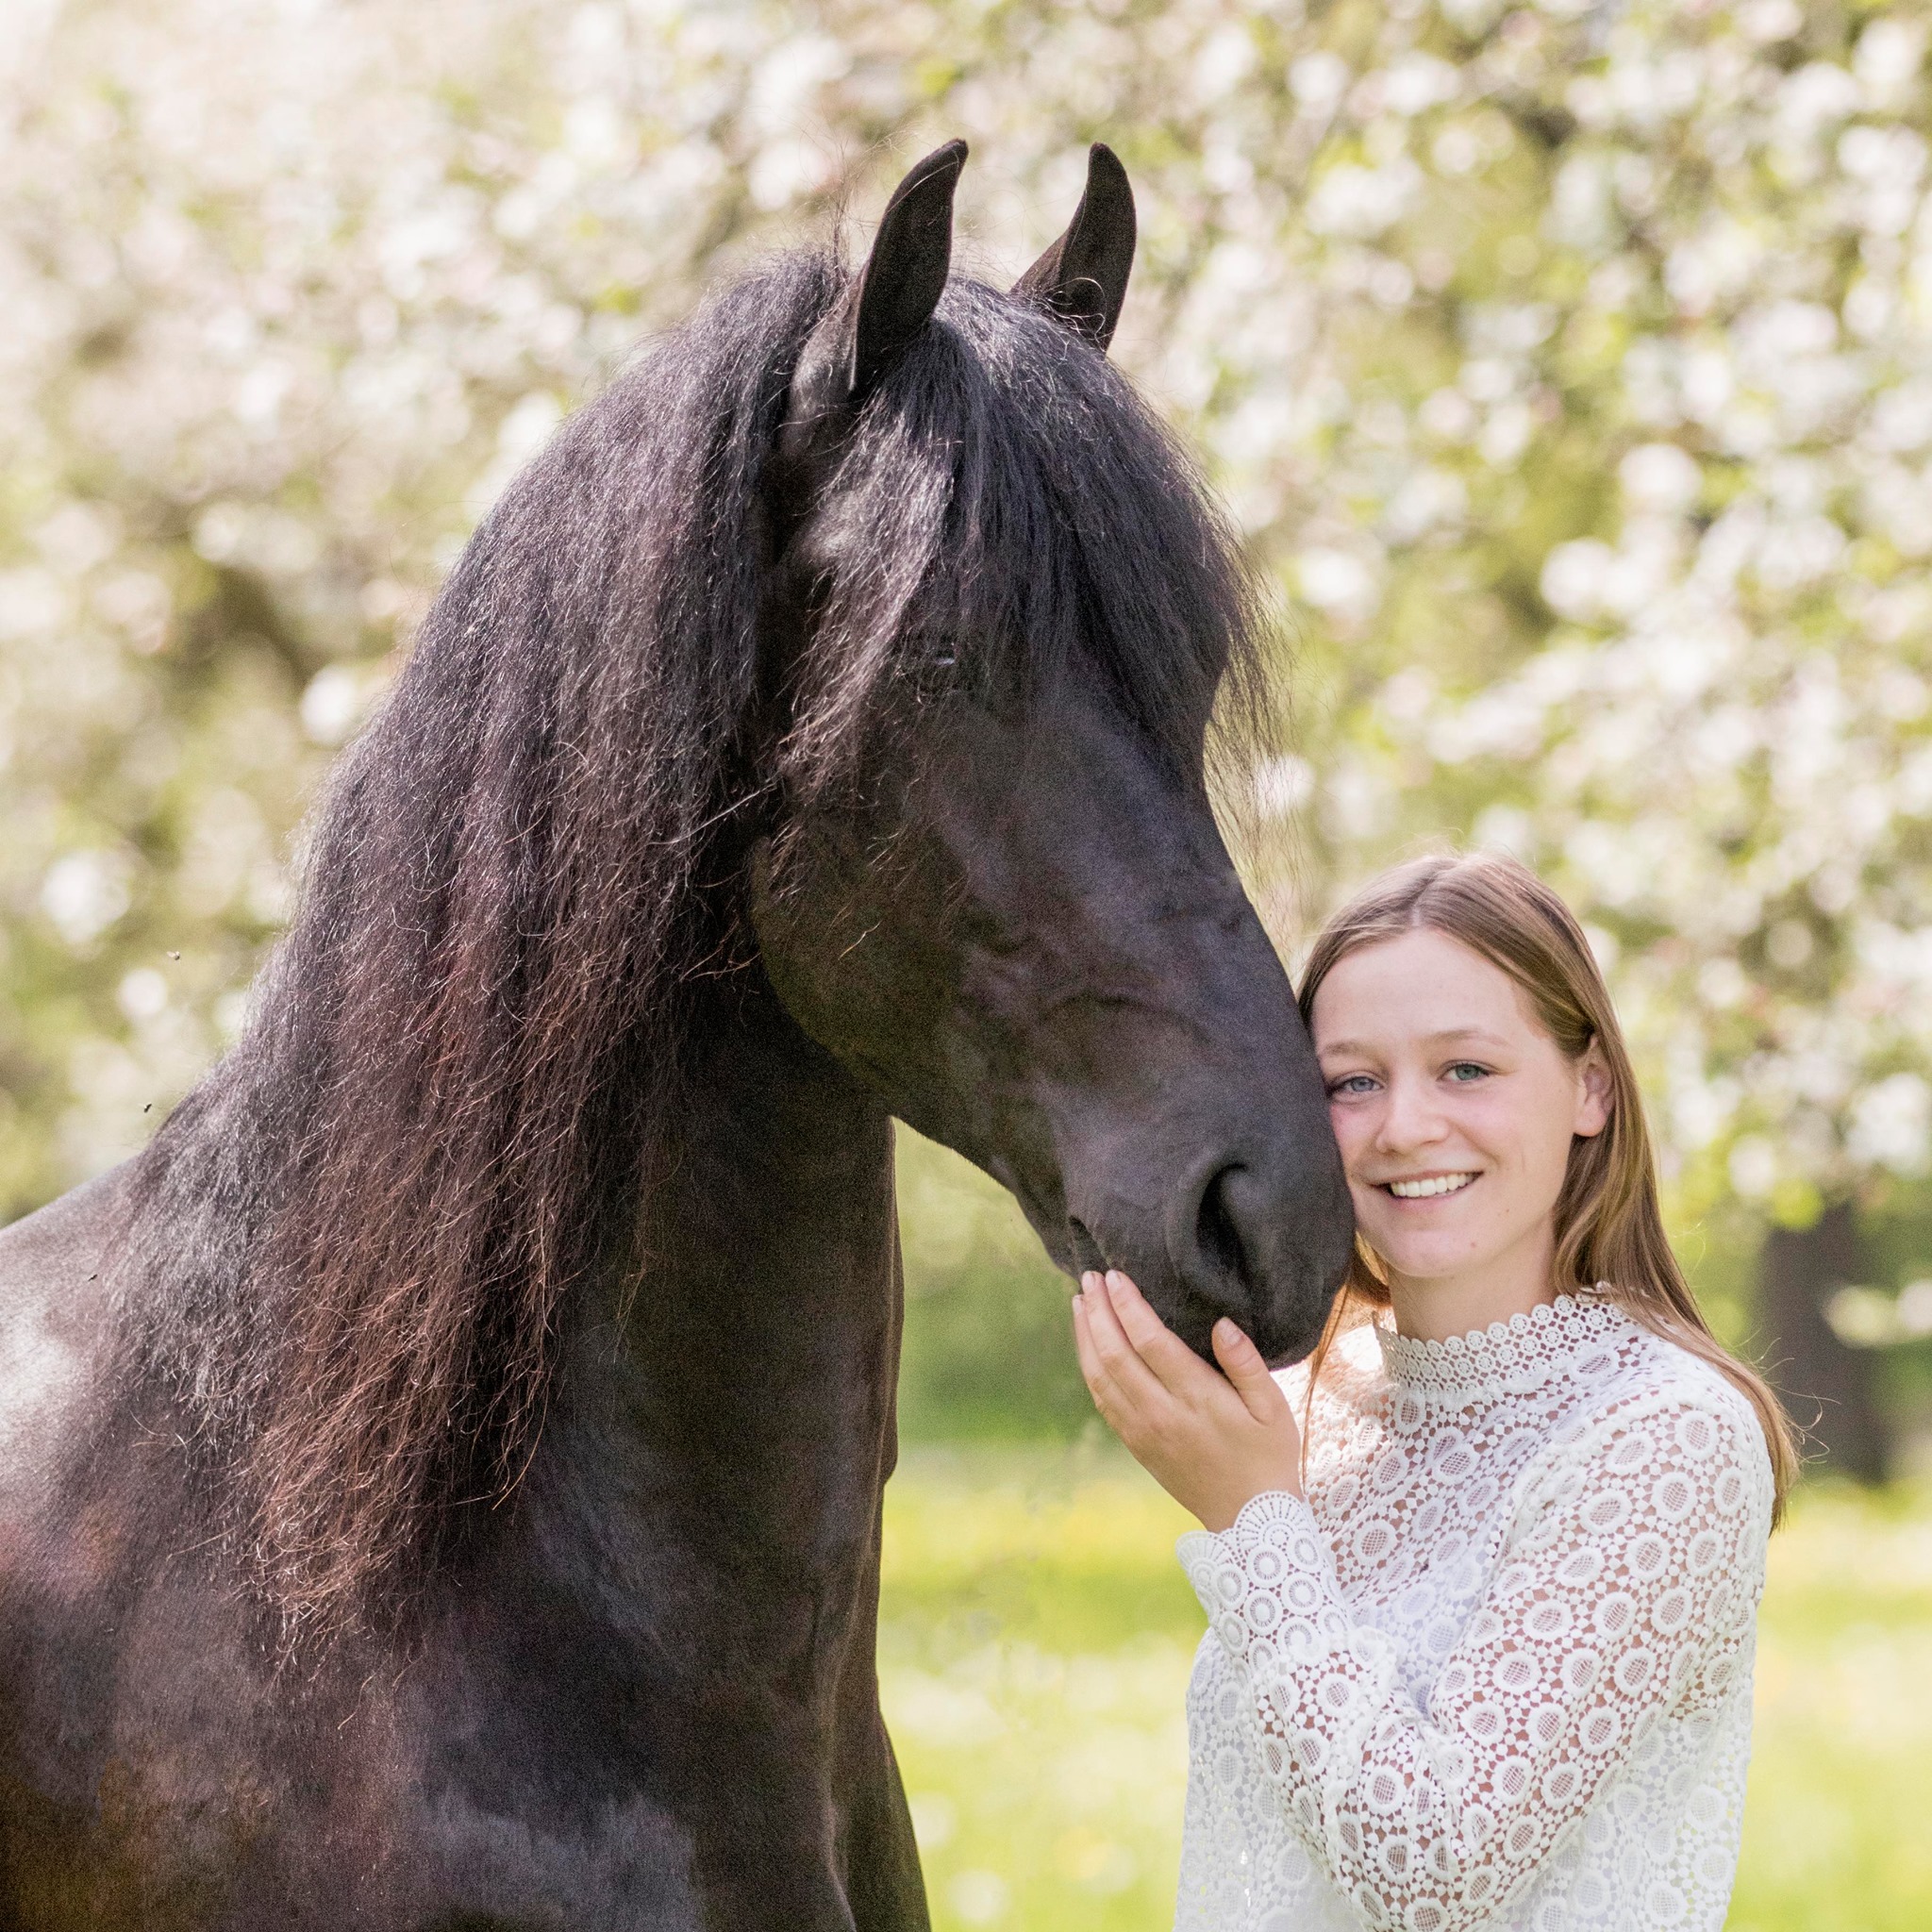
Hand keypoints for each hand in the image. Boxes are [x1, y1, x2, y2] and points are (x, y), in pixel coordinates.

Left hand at [1071, 1268, 1303, 1530]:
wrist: (1249, 1521)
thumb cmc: (1268, 1455)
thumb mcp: (1274, 1408)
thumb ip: (1247, 1364)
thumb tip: (1221, 1324)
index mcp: (1196, 1398)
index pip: (1149, 1341)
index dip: (1127, 1305)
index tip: (1115, 1276)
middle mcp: (1161, 1413)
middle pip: (1114, 1353)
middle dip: (1097, 1311)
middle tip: (1089, 1276)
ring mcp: (1143, 1431)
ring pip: (1099, 1377)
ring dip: (1085, 1336)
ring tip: (1080, 1302)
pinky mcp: (1136, 1445)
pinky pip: (1102, 1400)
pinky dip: (1089, 1368)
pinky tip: (1088, 1346)